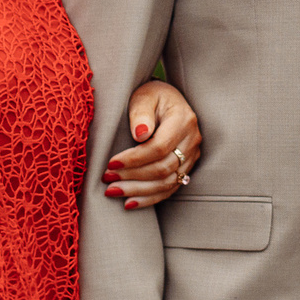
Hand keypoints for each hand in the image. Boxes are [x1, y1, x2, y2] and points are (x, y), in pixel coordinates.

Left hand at [104, 81, 202, 209]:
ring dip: (138, 191)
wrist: (167, 100)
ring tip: (113, 192)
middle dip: (132, 176)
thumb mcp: (143, 96)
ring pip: (168, 182)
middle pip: (163, 168)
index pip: (159, 147)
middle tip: (107, 180)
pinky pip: (171, 188)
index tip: (110, 164)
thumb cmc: (151, 97)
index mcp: (183, 120)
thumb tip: (140, 134)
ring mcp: (192, 155)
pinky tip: (130, 203)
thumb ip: (140, 113)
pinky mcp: (187, 167)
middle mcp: (192, 140)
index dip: (134, 159)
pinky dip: (150, 198)